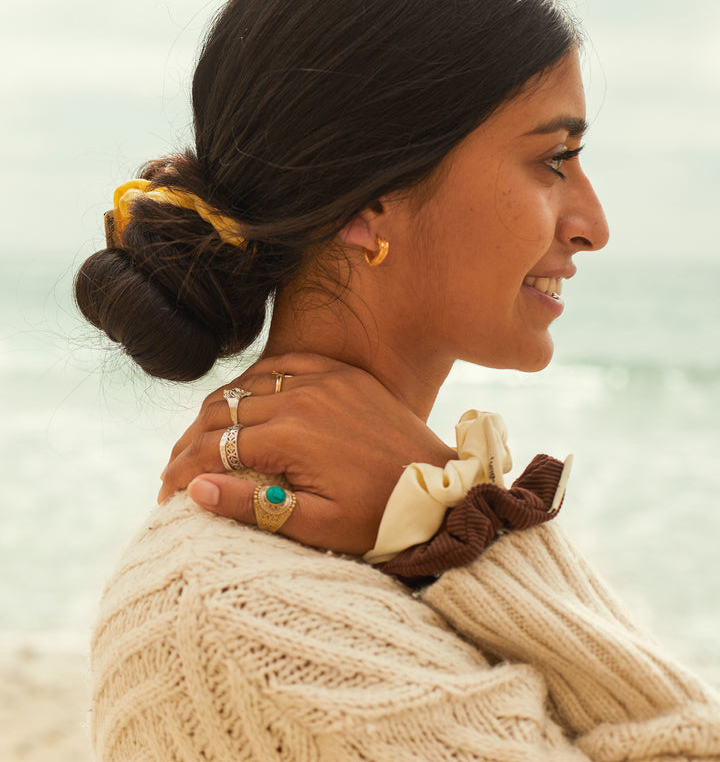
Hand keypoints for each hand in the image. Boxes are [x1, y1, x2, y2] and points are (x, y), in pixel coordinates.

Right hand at [158, 353, 454, 553]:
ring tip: (200, 442)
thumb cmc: (380, 516)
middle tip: (173, 472)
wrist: (441, 486)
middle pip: (220, 412)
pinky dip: (253, 382)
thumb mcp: (318, 526)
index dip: (181, 472)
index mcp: (291, 436)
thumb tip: (196, 489)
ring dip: (216, 412)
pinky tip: (242, 401)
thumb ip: (254, 507)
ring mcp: (322, 378)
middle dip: (189, 444)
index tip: (165, 496)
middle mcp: (301, 396)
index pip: (214, 448)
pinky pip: (281, 363)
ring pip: (244, 384)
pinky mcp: (340, 372)